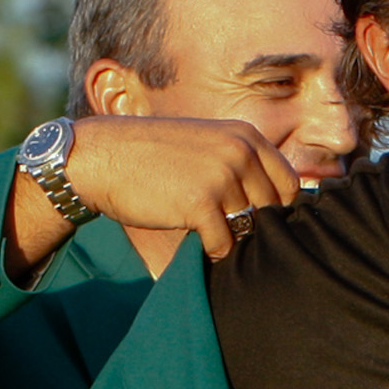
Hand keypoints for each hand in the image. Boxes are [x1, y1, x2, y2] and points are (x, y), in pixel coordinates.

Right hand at [8, 116, 301, 279]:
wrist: (99, 157)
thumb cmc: (151, 158)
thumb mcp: (204, 146)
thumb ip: (239, 165)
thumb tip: (276, 210)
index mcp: (245, 136)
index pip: (289, 184)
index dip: (279, 210)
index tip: (260, 223)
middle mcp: (240, 151)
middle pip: (273, 210)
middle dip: (255, 228)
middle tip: (231, 237)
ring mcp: (222, 175)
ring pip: (249, 228)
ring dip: (232, 240)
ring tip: (209, 237)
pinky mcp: (201, 202)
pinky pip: (224, 243)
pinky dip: (212, 252)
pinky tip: (195, 244)